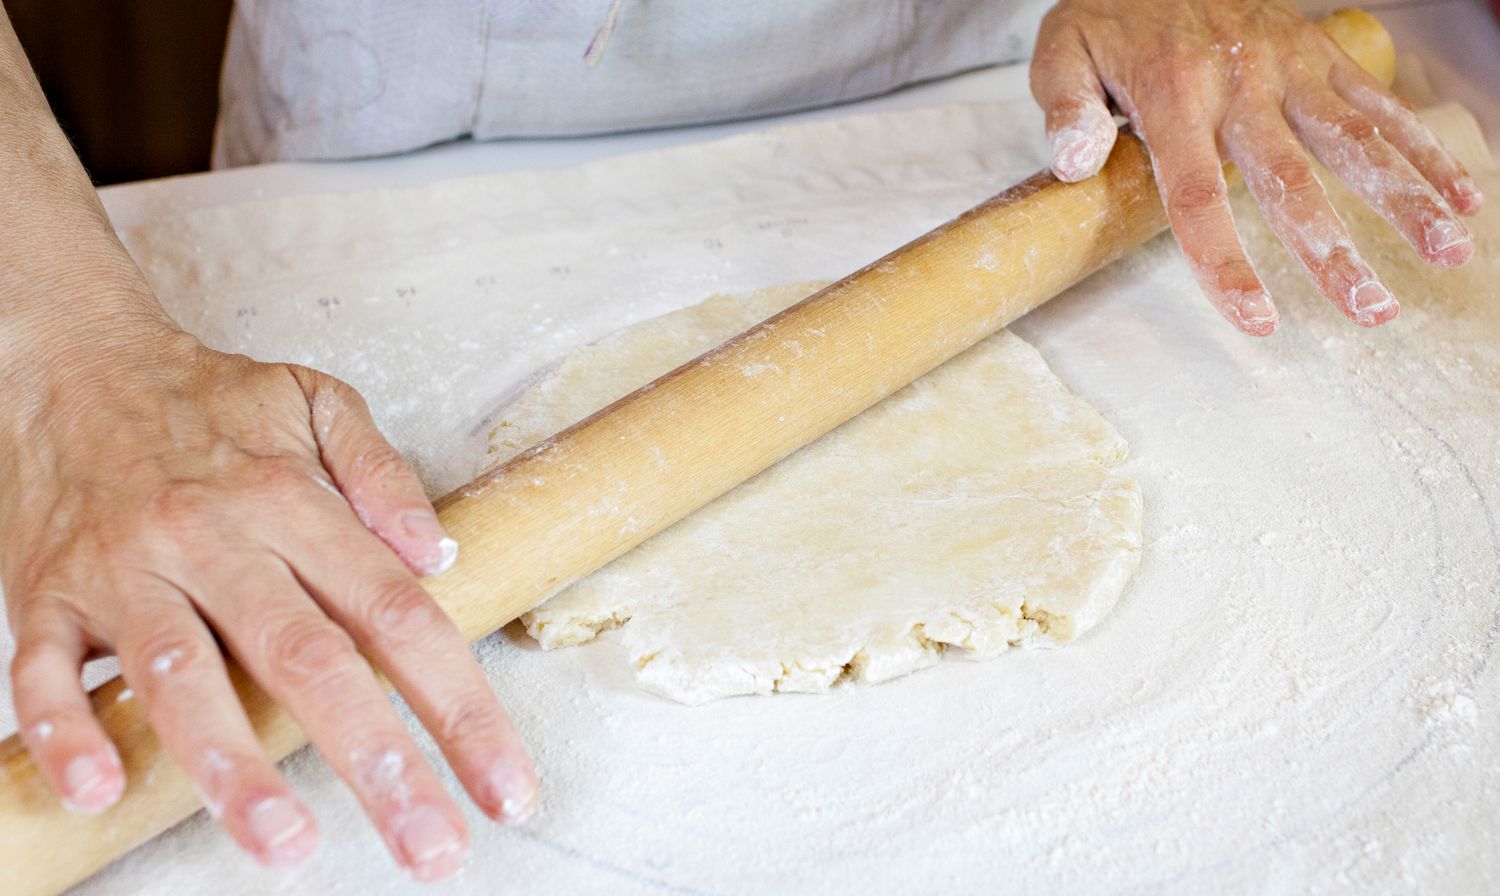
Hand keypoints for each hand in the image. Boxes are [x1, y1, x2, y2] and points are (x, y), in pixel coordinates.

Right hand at [1, 326, 535, 879]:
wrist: (72, 362)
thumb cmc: (209, 401)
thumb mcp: (317, 402)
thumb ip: (382, 475)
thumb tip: (440, 553)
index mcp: (292, 500)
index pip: (396, 613)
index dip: (460, 706)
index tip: (503, 787)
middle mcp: (216, 539)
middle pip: (307, 658)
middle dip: (375, 760)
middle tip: (429, 848)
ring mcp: (128, 570)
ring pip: (181, 672)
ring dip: (231, 762)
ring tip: (285, 842)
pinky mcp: (48, 596)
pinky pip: (45, 672)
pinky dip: (67, 731)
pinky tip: (102, 789)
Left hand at [1029, 0, 1483, 334]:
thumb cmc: (1109, 16)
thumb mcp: (1060, 52)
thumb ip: (1064, 108)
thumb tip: (1072, 164)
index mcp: (1172, 97)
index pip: (1199, 196)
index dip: (1226, 262)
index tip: (1257, 318)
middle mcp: (1240, 85)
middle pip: (1291, 180)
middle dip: (1334, 249)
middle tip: (1371, 308)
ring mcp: (1290, 68)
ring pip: (1354, 140)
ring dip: (1405, 198)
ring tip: (1447, 252)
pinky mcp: (1321, 55)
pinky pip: (1377, 103)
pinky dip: (1421, 147)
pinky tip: (1460, 197)